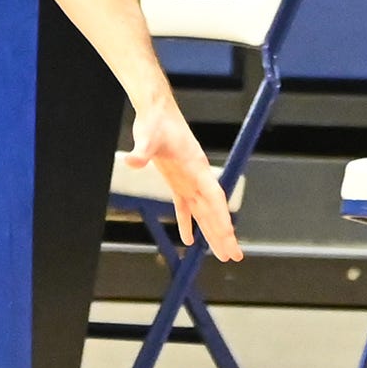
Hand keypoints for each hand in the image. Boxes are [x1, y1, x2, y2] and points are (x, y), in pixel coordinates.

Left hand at [120, 96, 242, 261]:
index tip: (229, 234)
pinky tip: (189, 240)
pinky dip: (188, 223)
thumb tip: (131, 161)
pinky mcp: (177, 181)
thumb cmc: (155, 121)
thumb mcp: (148, 136)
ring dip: (212, 233)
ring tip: (224, 254)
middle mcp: (197, 176)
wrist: (156, 111)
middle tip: (235, 256)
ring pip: (203, 212)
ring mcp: (189, 180)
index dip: (221, 216)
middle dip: (224, 233)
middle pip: (214, 210)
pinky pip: (186, 207)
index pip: (213, 196)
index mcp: (196, 167)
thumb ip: (142, 151)